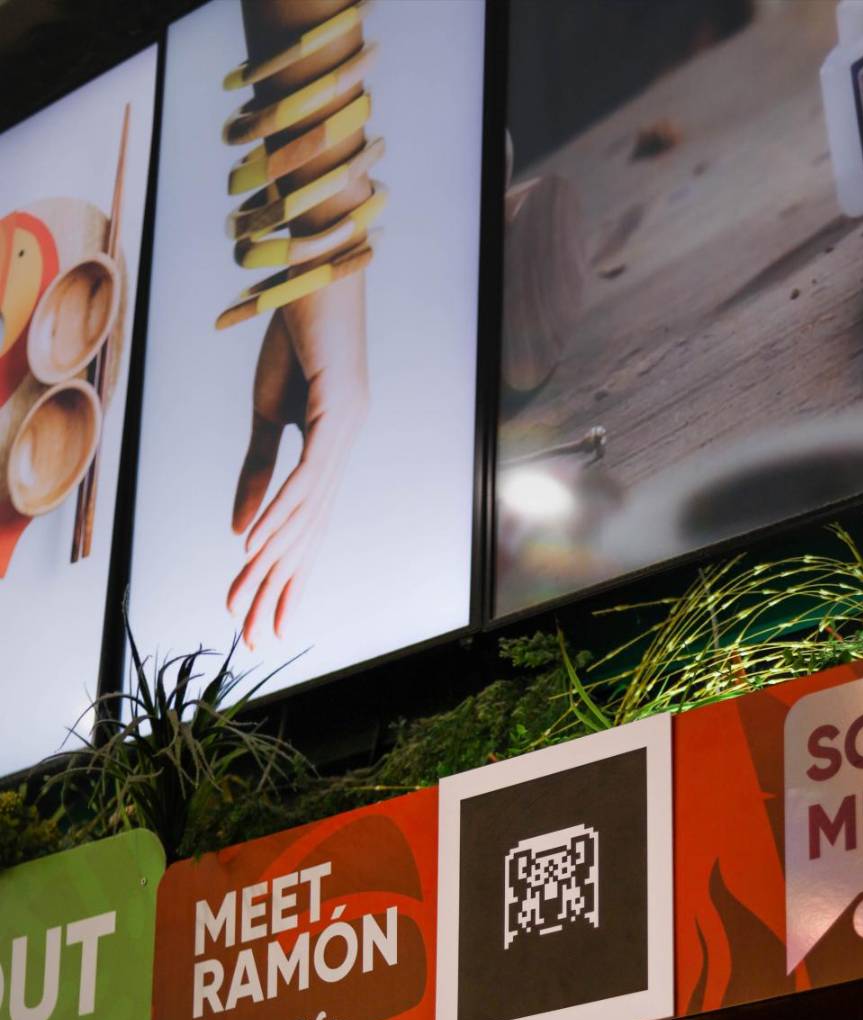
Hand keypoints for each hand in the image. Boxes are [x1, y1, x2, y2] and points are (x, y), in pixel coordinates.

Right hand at [228, 280, 367, 648]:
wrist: (317, 264)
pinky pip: (307, 473)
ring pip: (306, 513)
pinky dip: (282, 509)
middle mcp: (342, 448)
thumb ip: (258, 470)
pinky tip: (262, 543)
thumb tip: (243, 531)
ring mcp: (345, 430)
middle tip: (254, 638)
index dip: (281, 576)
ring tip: (246, 601)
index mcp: (328, 451)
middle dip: (277, 589)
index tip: (260, 618)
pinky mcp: (338, 408)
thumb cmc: (298, 331)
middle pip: (306, 535)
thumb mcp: (268, 410)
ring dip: (272, 561)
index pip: (302, 527)